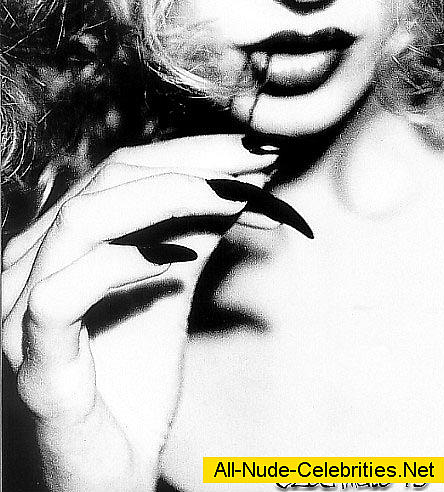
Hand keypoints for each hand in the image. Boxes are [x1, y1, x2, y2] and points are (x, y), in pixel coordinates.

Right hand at [2, 136, 276, 491]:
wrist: (107, 474)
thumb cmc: (132, 382)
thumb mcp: (171, 286)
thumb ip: (194, 231)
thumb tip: (242, 178)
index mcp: (62, 240)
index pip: (124, 167)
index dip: (194, 151)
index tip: (257, 148)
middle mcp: (32, 263)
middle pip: (109, 178)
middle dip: (194, 163)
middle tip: (256, 166)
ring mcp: (22, 312)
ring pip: (83, 218)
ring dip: (167, 197)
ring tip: (228, 198)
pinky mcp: (32, 362)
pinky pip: (64, 292)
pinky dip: (127, 262)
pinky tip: (180, 258)